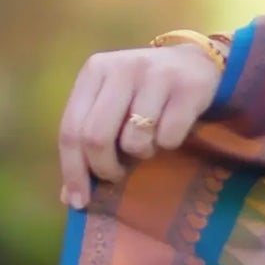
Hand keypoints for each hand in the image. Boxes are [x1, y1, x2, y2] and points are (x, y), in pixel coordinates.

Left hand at [57, 41, 223, 208]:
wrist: (195, 63)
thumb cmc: (144, 93)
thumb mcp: (112, 105)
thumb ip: (87, 141)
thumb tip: (68, 197)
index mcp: (95, 70)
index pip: (70, 128)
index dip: (72, 170)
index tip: (78, 201)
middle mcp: (122, 68)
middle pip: (96, 137)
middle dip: (105, 168)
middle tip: (116, 176)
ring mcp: (156, 75)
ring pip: (134, 141)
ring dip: (142, 153)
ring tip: (149, 141)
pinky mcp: (187, 88)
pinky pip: (168, 138)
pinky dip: (169, 144)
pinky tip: (172, 129)